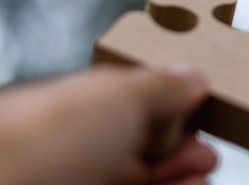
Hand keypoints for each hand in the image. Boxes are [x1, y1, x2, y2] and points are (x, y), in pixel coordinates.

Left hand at [0, 66, 216, 184]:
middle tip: (206, 141)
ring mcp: (75, 182)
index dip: (160, 100)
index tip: (194, 101)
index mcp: (64, 108)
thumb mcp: (115, 94)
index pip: (118, 101)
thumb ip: (158, 85)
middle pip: (131, 143)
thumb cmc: (42, 139)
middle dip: (176, 140)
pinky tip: (195, 183)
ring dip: (179, 169)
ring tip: (207, 163)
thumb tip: (193, 75)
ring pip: (136, 176)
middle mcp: (67, 150)